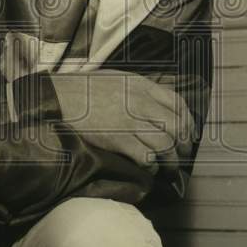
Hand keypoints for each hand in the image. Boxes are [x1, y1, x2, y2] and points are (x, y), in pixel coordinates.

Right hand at [50, 70, 195, 172]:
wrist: (59, 99)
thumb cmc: (83, 90)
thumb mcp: (116, 78)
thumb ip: (139, 90)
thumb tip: (157, 107)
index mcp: (142, 85)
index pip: (178, 104)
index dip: (188, 122)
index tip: (187, 135)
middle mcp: (141, 102)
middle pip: (176, 126)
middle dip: (182, 145)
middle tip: (180, 155)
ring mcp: (131, 122)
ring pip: (166, 145)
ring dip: (170, 160)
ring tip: (167, 168)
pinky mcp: (119, 140)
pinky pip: (147, 158)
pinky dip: (152, 166)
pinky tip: (148, 168)